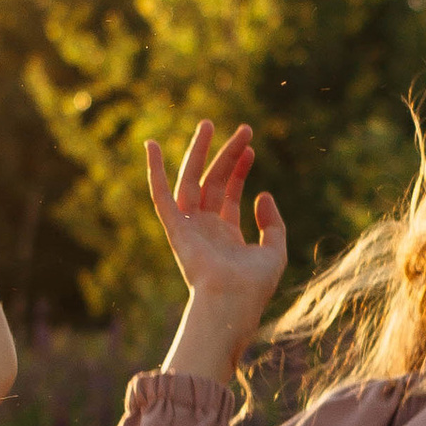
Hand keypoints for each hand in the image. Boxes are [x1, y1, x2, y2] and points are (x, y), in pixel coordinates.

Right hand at [147, 120, 286, 343]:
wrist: (232, 302)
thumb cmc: (254, 285)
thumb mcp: (275, 251)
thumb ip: (273, 223)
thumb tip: (263, 195)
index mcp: (226, 235)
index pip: (230, 194)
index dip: (240, 169)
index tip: (251, 148)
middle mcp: (205, 228)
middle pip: (214, 181)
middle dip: (227, 154)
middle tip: (243, 128)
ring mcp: (188, 227)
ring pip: (191, 181)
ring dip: (199, 152)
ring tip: (209, 124)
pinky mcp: (174, 228)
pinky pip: (160, 196)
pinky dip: (154, 171)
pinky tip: (150, 146)